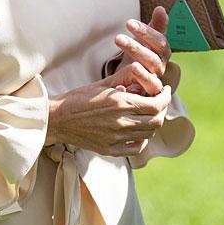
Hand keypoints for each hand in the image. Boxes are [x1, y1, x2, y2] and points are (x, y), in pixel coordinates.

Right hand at [46, 80, 171, 156]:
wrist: (57, 119)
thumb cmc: (78, 98)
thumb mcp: (102, 84)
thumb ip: (124, 79)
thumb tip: (143, 74)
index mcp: (120, 102)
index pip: (156, 104)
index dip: (165, 97)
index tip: (165, 91)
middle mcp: (121, 121)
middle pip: (156, 120)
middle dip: (162, 109)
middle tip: (159, 102)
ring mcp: (116, 138)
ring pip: (149, 134)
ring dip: (153, 123)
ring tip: (148, 114)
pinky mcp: (110, 150)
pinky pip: (136, 148)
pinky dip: (143, 140)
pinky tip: (139, 131)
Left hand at [109, 5, 171, 94]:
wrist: (134, 81)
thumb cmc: (140, 56)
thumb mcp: (145, 41)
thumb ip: (155, 26)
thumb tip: (161, 8)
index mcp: (162, 54)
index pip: (160, 42)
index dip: (147, 32)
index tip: (128, 23)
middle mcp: (160, 69)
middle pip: (154, 60)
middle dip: (136, 48)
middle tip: (118, 38)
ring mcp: (154, 85)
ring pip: (150, 79)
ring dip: (139, 72)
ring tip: (128, 65)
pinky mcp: (145, 98)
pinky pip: (143, 97)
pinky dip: (132, 93)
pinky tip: (119, 87)